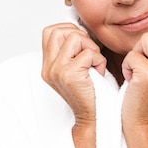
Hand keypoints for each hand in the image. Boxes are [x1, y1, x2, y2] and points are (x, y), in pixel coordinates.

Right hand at [41, 23, 105, 147]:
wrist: (95, 119)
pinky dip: (99, 60)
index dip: (69, 31)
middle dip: (80, 36)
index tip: (82, 45)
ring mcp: (56, 71)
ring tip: (94, 63)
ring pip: (74, 37)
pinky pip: (88, 53)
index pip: (50, 31)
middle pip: (59, 30)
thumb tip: (79, 28)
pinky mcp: (69, 75)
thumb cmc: (93, 94)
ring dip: (90, 47)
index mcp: (47, 66)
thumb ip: (73, 51)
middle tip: (90, 53)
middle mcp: (48, 68)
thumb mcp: (78, 69)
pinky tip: (99, 72)